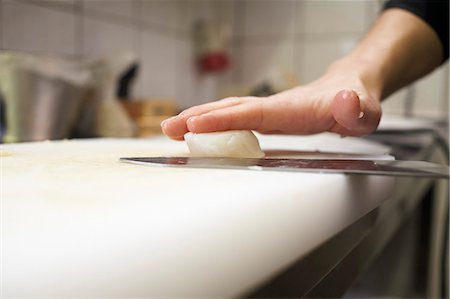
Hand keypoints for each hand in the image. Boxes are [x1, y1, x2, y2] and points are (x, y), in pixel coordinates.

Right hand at [161, 64, 381, 139]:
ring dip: (198, 120)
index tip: (195, 125)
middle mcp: (275, 107)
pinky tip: (199, 132)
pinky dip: (213, 124)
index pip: (252, 113)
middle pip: (230, 109)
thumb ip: (356, 109)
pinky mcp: (267, 117)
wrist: (351, 90)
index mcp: (292, 108)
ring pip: (228, 112)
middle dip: (197, 118)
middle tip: (168, 128)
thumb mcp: (365, 110)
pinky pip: (235, 119)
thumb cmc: (356, 103)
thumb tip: (345, 104)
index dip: (223, 120)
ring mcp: (269, 111)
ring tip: (172, 129)